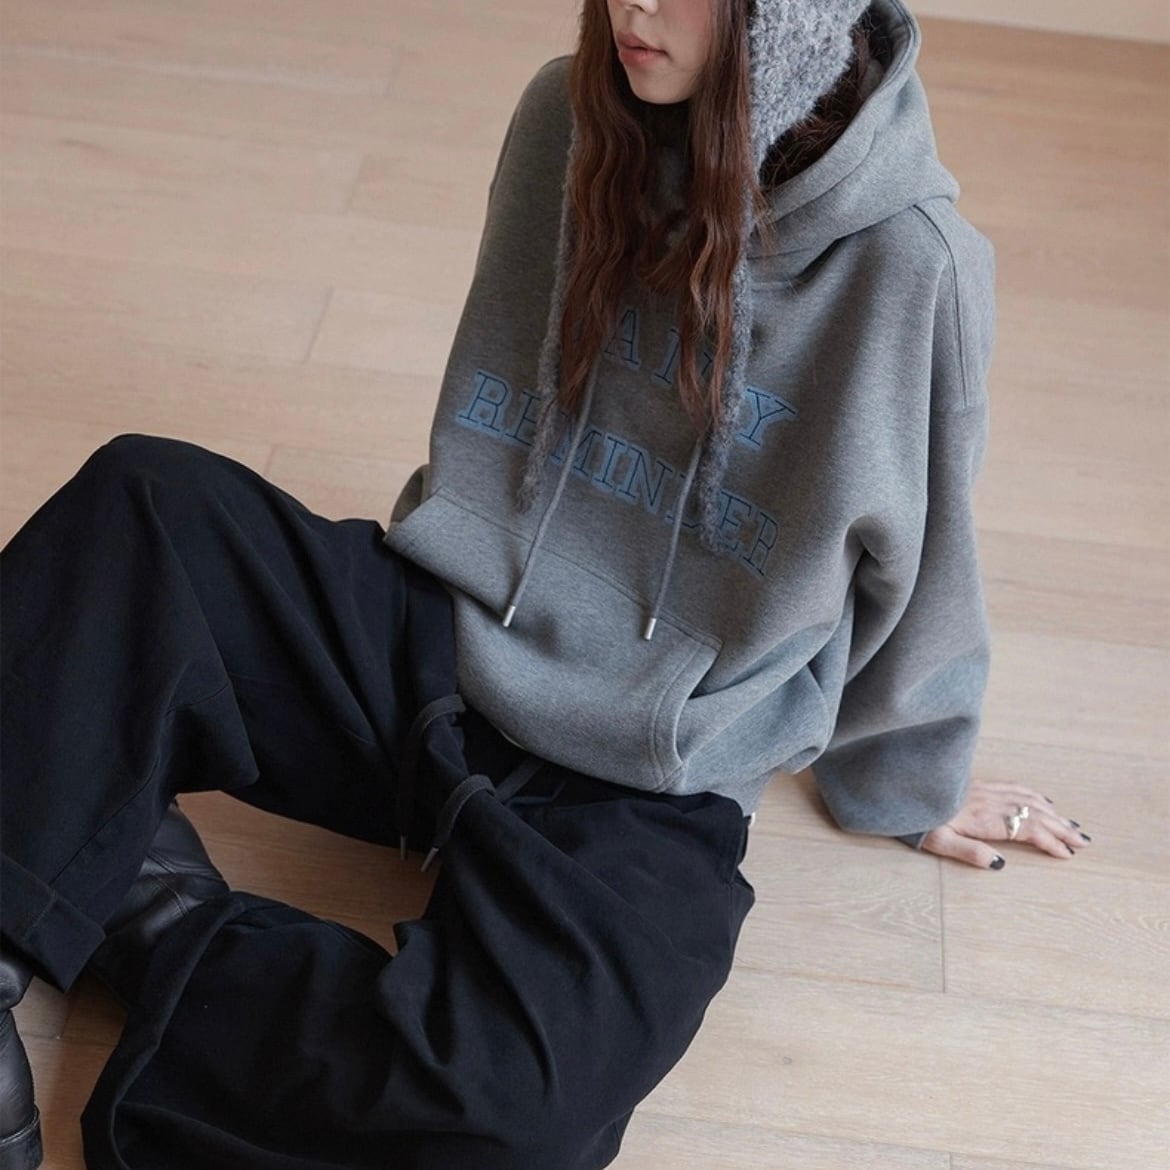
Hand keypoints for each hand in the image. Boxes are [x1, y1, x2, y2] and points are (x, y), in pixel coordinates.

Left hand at [920, 779, 1091, 869]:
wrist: (902, 788)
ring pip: (1028, 800)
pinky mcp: (980, 783)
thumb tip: (1000, 865)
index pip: (1026, 830)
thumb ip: (970, 853)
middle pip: (1033, 814)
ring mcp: (986, 790)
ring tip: (1073, 826)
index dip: (1049, 841)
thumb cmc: (918, 821)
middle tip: (1084, 843)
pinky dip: (1035, 795)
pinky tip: (1044, 801)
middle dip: (1061, 829)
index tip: (1068, 854)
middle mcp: (990, 802)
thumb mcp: (940, 842)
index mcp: (984, 819)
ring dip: (1054, 813)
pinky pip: (1015, 787)